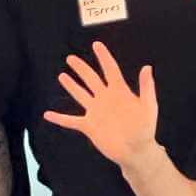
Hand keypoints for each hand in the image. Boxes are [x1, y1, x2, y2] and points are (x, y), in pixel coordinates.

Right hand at [43, 41, 158, 165]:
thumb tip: (147, 67)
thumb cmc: (145, 129)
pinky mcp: (89, 126)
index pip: (110, 70)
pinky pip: (71, 121)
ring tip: (62, 76)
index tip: (96, 44)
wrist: (136, 151)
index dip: (104, 57)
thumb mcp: (148, 106)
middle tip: (70, 58)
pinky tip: (48, 114)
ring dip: (71, 86)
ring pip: (80, 95)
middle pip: (91, 79)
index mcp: (119, 92)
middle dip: (81, 68)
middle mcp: (105, 99)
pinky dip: (60, 118)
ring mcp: (96, 112)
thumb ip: (146, 87)